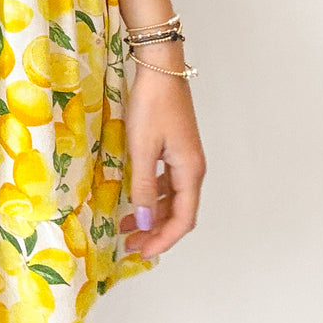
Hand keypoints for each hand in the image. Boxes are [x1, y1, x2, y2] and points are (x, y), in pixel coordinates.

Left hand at [119, 67, 206, 257]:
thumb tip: (146, 222)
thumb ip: (143, 187)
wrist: (160, 70)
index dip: (164, 239)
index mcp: (190, 171)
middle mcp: (193, 168)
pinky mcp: (176, 148)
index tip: (143, 253)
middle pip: (179, 212)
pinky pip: (168, 182)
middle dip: (157, 232)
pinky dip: (153, 196)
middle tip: (132, 245)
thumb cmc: (152, 106)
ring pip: (173, 198)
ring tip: (129, 226)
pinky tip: (136, 199)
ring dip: (154, 215)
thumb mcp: (143, 148)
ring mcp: (185, 158)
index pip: (182, 219)